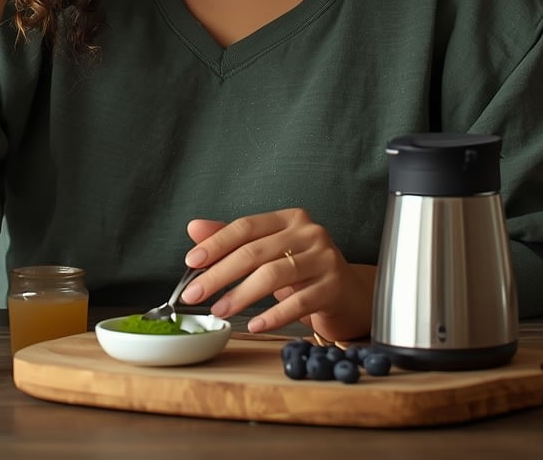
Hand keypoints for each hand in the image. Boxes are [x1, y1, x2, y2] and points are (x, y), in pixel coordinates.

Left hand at [180, 210, 375, 342]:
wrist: (350, 296)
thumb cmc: (304, 273)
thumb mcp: (269, 253)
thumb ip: (233, 240)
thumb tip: (194, 228)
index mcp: (289, 219)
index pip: (246, 226)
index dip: (216, 243)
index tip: (192, 261)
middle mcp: (309, 233)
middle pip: (255, 251)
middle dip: (220, 274)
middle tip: (195, 293)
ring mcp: (324, 259)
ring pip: (273, 275)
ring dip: (241, 295)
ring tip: (219, 310)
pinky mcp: (334, 287)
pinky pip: (298, 302)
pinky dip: (273, 316)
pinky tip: (254, 324)